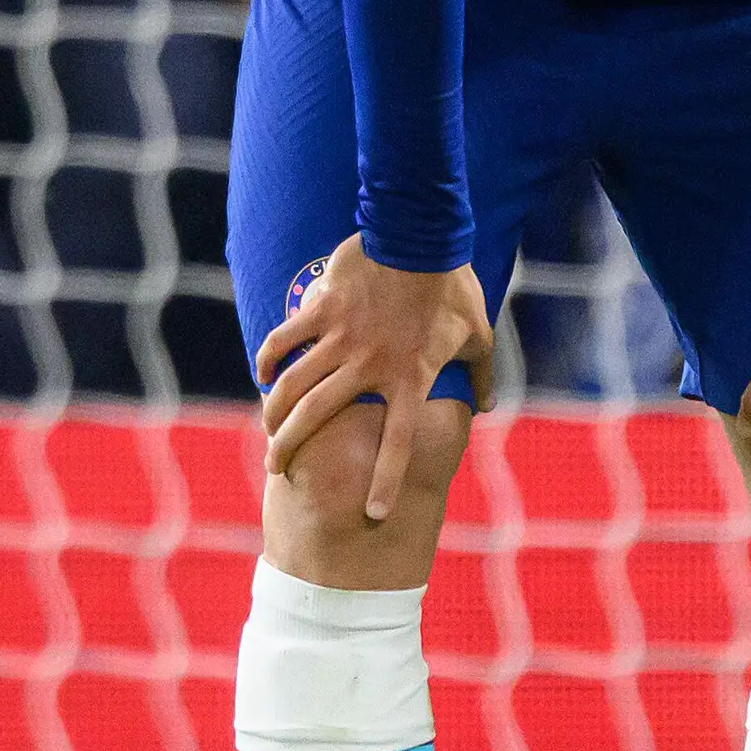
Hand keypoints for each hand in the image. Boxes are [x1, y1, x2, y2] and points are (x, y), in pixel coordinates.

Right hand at [254, 234, 494, 518]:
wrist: (421, 235)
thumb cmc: (453, 288)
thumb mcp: (479, 335)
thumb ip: (478, 376)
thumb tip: (487, 406)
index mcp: (410, 377)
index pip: (397, 441)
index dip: (386, 481)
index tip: (374, 515)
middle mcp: (370, 365)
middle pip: (319, 418)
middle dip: (290, 449)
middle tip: (275, 468)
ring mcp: (341, 338)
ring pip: (293, 385)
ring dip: (273, 412)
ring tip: (266, 430)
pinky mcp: (321, 311)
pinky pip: (283, 340)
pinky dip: (269, 359)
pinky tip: (263, 374)